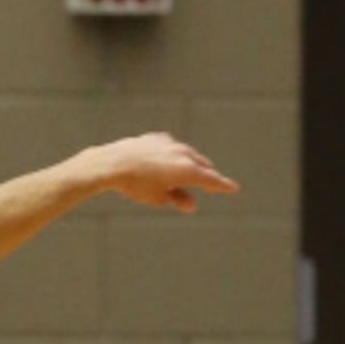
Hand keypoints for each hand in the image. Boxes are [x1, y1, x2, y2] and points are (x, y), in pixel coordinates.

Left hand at [91, 133, 238, 213]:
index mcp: (188, 170)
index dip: (222, 186)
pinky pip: (171, 147)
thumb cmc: (134, 185)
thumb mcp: (157, 197)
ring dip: (191, 164)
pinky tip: (167, 161)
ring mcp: (170, 143)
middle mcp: (183, 153)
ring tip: (190, 172)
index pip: (211, 179)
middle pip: (202, 165)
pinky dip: (173, 155)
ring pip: (188, 154)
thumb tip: (191, 205)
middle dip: (207, 175)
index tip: (233, 189)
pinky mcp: (156, 138)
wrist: (111, 163)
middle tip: (211, 184)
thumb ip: (177, 199)